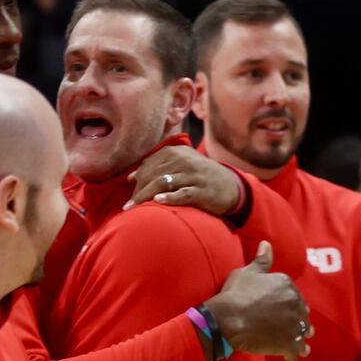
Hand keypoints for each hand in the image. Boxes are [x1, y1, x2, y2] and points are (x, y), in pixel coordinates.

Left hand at [126, 146, 240, 214]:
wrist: (230, 186)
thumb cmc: (199, 176)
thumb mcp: (180, 165)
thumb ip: (157, 167)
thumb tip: (131, 177)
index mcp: (176, 152)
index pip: (150, 165)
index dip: (138, 179)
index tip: (129, 192)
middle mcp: (184, 161)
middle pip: (153, 175)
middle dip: (138, 191)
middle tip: (129, 206)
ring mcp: (194, 175)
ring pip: (163, 183)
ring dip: (145, 196)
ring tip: (133, 209)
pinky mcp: (202, 190)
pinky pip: (183, 194)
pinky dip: (169, 198)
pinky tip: (157, 202)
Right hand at [204, 242, 313, 360]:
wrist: (226, 319)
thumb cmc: (234, 294)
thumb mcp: (245, 272)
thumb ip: (261, 260)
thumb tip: (267, 243)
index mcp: (286, 284)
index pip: (294, 295)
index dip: (289, 304)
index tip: (282, 310)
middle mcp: (295, 303)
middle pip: (301, 315)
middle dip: (299, 322)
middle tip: (291, 330)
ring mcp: (293, 325)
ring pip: (302, 334)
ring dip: (301, 341)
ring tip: (299, 348)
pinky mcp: (288, 343)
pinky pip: (295, 352)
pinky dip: (293, 357)